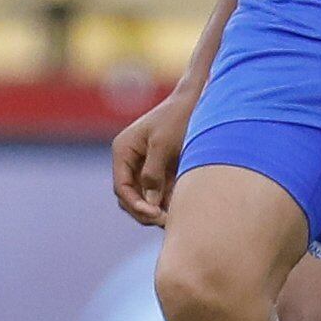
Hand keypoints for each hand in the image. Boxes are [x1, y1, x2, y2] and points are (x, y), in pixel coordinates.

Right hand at [110, 85, 198, 227]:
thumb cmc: (179, 117)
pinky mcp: (162, 168)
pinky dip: (168, 202)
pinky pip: (160, 192)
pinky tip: (182, 208)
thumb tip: (149, 204)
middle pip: (130, 196)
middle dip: (145, 211)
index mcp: (123, 150)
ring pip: (145, 197)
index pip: (122, 188)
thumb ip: (153, 174)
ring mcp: (146, 164)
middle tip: (167, 221)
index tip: (154, 214)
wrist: (198, 99)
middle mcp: (130, 159)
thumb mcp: (164, 145)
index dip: (135, 205)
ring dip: (157, 209)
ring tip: (176, 218)